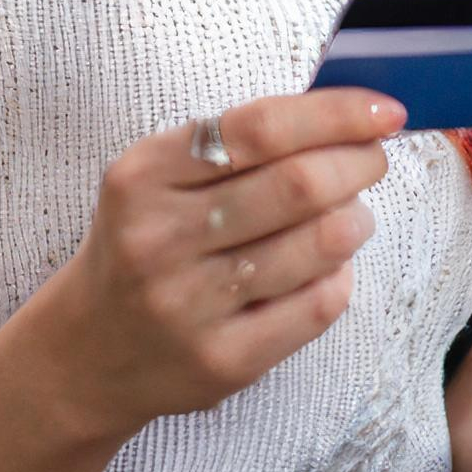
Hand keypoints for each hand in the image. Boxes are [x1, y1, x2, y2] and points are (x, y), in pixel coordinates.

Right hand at [55, 86, 407, 433]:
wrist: (88, 351)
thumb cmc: (147, 241)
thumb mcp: (160, 177)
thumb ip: (238, 143)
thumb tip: (346, 114)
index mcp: (144, 175)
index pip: (260, 128)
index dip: (335, 114)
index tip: (383, 111)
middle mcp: (159, 238)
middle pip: (298, 185)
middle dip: (357, 163)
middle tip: (373, 158)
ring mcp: (188, 305)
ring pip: (318, 246)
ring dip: (356, 219)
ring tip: (353, 214)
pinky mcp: (221, 361)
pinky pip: (317, 306)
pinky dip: (340, 275)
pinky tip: (330, 266)